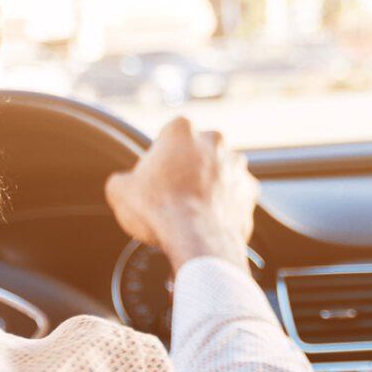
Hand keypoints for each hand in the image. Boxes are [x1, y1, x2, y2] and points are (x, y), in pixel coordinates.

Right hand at [103, 117, 258, 267]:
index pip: (167, 136)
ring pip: (218, 172)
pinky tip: (208, 219)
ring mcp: (237, 165)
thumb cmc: (159, 210)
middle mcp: (214, 141)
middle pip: (196, 152)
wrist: (198, 240)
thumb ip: (122, 180)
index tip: (153, 177)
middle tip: (172, 193)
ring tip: (191, 209)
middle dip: (187, 168)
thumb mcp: (120, 191)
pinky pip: (234, 195)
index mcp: (181, 130)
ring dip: (208, 185)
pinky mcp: (251, 190)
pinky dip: (224, 204)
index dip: (158, 158)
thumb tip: (123, 184)